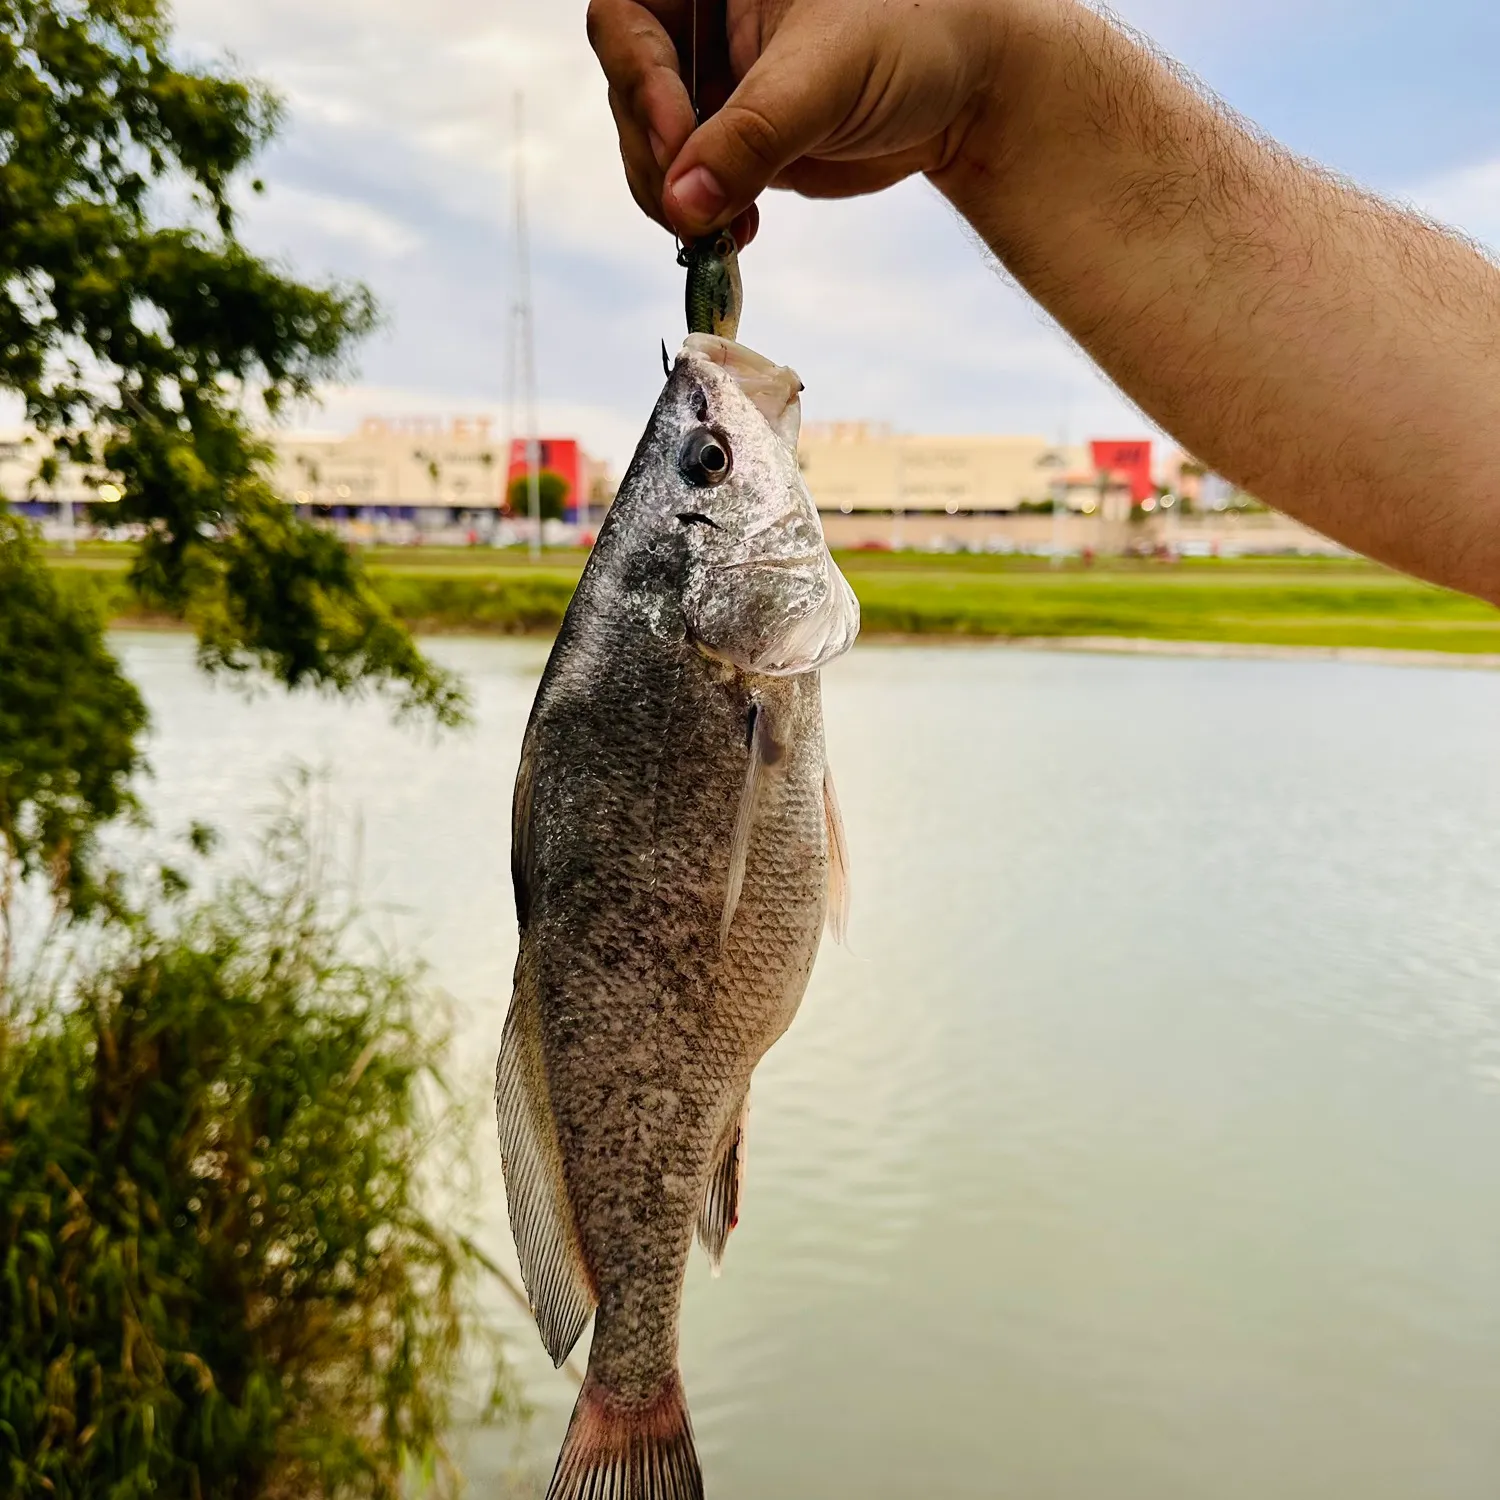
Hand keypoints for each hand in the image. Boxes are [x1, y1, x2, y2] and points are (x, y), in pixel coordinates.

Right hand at [586, 0, 1019, 242]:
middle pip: (631, 88)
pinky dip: (701, 216)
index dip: (638, 75)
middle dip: (655, 156)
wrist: (970, 84)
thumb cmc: (917, 32)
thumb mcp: (828, 73)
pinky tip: (733, 235)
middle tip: (692, 205)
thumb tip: (682, 204)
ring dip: (674, 198)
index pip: (626, 16)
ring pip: (652, 146)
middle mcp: (704, 20)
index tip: (675, 137)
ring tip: (718, 231)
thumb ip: (752, 136)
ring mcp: (715, 82)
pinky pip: (689, 183)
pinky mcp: (734, 139)